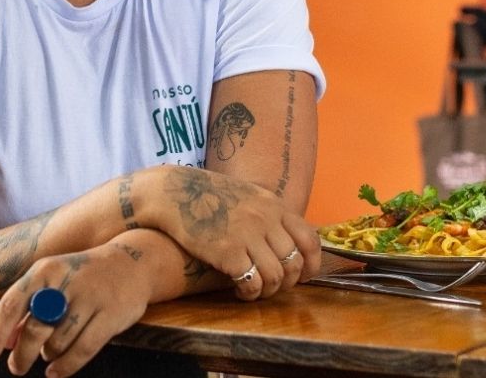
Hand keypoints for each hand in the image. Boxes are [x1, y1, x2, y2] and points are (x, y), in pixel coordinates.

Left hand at [0, 242, 153, 377]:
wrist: (132, 263)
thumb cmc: (82, 277)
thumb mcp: (52, 281)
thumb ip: (27, 308)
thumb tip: (4, 342)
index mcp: (45, 270)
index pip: (11, 304)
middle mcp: (66, 281)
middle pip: (35, 329)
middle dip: (22, 355)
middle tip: (17, 368)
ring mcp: (91, 297)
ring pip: (58, 343)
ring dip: (49, 355)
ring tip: (49, 354)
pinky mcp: (111, 314)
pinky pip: (82, 350)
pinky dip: (65, 366)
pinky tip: (56, 371)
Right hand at [142, 166, 320, 300]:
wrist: (174, 193)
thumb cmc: (208, 196)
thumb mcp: (247, 196)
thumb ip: (268, 215)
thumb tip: (286, 241)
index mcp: (273, 205)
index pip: (310, 238)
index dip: (312, 263)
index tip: (303, 276)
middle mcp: (265, 219)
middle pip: (294, 262)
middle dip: (287, 282)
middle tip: (271, 285)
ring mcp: (247, 235)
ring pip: (276, 277)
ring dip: (267, 291)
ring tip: (254, 290)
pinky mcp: (228, 252)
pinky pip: (252, 283)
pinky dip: (249, 293)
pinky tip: (238, 290)